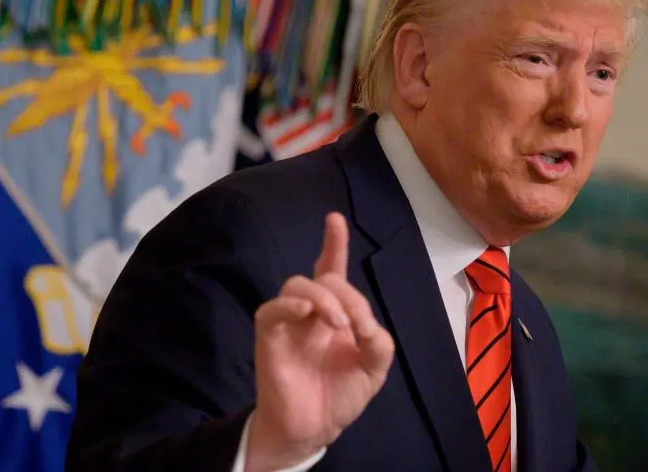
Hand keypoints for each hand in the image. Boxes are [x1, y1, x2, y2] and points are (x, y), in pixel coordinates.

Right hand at [245, 212, 395, 471]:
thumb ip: (378, 340)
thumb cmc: (340, 394)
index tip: (334, 219)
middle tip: (353, 325)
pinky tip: (307, 314)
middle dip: (343, 293)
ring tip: (336, 324)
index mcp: (334, 314)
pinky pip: (272, 309)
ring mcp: (287, 322)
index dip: (333, 244)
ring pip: (297, 287)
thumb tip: (364, 322)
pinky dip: (290, 306)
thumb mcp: (374, 367)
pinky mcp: (269, 336)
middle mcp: (309, 313)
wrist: (314, 428)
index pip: (331, 270)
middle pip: (320, 278)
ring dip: (323, 299)